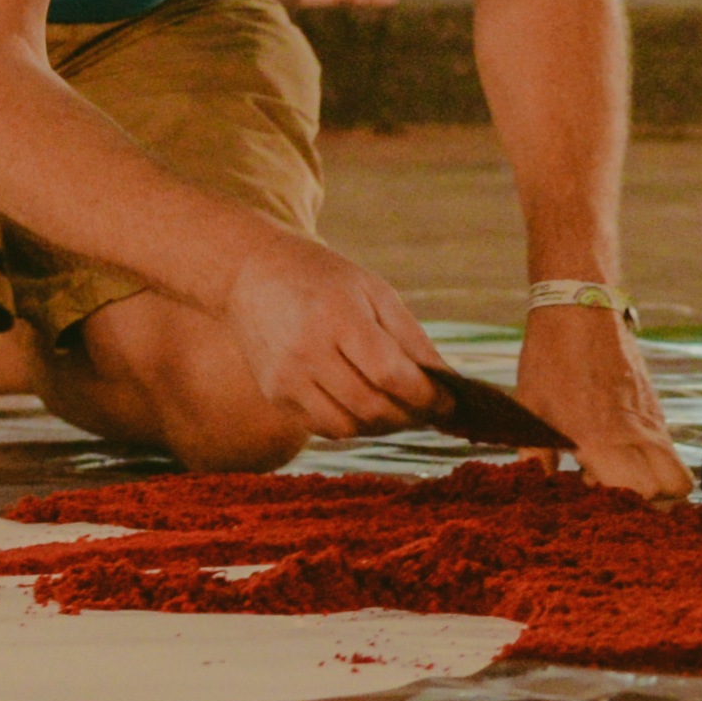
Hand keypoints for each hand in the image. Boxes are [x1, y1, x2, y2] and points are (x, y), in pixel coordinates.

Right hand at [219, 232, 450, 442]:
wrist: (253, 273)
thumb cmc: (324, 278)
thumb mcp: (375, 291)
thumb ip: (411, 338)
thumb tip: (446, 382)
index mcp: (337, 316)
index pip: (389, 374)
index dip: (425, 396)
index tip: (449, 403)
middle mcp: (306, 351)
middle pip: (371, 407)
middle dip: (410, 416)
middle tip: (429, 411)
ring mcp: (285, 378)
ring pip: (347, 428)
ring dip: (383, 427)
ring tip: (401, 410)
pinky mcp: (274, 395)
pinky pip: (322, 427)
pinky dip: (353, 426)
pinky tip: (367, 408)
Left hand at [518, 300, 691, 498]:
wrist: (580, 309)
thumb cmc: (551, 360)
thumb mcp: (530, 410)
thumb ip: (536, 456)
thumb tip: (538, 487)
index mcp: (602, 439)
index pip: (644, 493)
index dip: (628, 510)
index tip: (601, 510)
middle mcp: (636, 433)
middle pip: (675, 489)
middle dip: (654, 504)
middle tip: (618, 501)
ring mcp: (651, 419)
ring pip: (677, 470)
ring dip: (655, 483)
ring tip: (618, 478)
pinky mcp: (655, 407)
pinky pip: (666, 447)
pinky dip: (651, 461)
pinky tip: (618, 453)